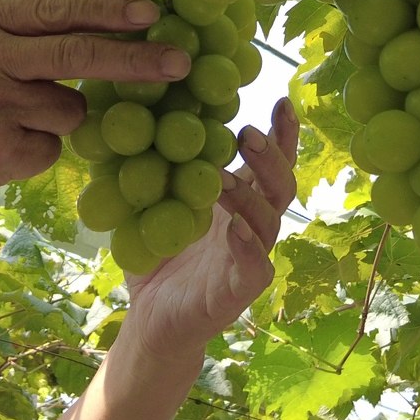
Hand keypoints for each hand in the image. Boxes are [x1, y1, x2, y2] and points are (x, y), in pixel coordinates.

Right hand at [0, 0, 187, 209]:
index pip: (56, 9)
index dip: (107, 10)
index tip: (152, 11)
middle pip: (75, 55)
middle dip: (134, 60)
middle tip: (179, 62)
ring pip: (69, 111)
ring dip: (56, 121)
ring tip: (8, 122)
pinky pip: (50, 150)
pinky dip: (37, 153)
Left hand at [121, 97, 297, 362]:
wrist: (150, 319)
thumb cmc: (156, 255)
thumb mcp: (153, 204)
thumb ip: (157, 167)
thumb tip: (136, 112)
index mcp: (238, 201)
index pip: (269, 164)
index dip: (283, 134)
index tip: (282, 99)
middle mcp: (252, 225)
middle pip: (280, 186)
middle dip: (270, 157)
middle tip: (247, 132)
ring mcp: (249, 258)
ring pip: (268, 222)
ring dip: (249, 195)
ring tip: (221, 176)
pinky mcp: (238, 291)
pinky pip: (255, 267)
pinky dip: (248, 247)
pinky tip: (234, 228)